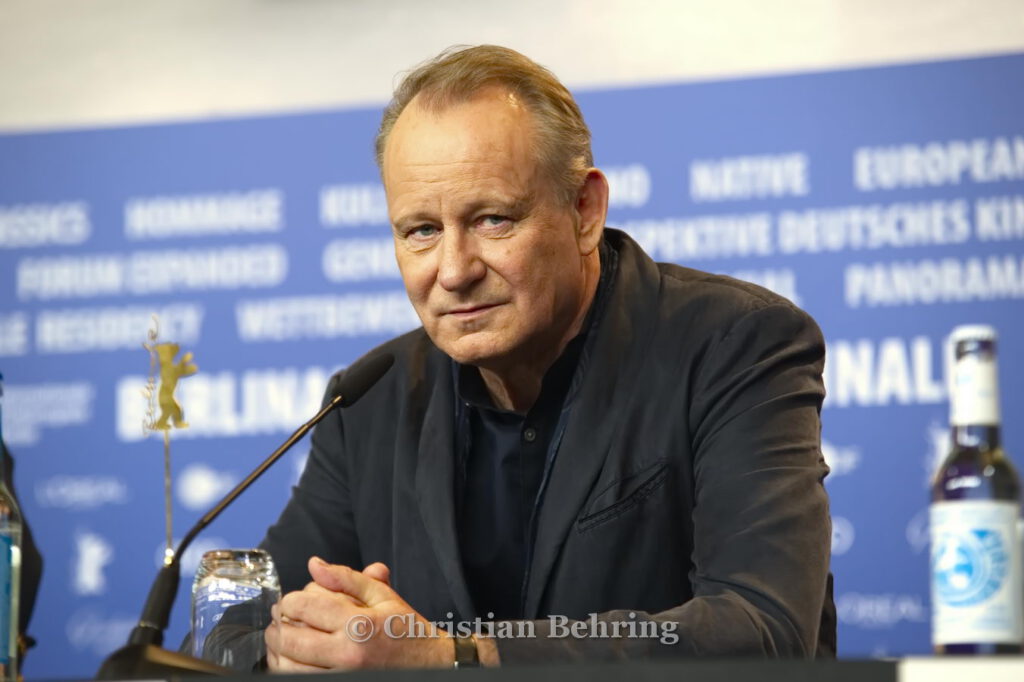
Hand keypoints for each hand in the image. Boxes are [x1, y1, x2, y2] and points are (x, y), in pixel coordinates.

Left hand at [265, 557, 453, 670]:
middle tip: (279, 620)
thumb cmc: (406, 630)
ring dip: (277, 651)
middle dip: (277, 627)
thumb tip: (314, 564)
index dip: (288, 600)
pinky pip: (300, 680)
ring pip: (289, 667)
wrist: (430, 664)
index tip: (290, 601)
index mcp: (358, 624)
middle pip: (290, 640)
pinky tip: (292, 660)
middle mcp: (348, 654)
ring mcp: (343, 676)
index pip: (303, 607)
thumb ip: (345, 578)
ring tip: (282, 640)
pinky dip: (288, 670)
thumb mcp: (382, 596)